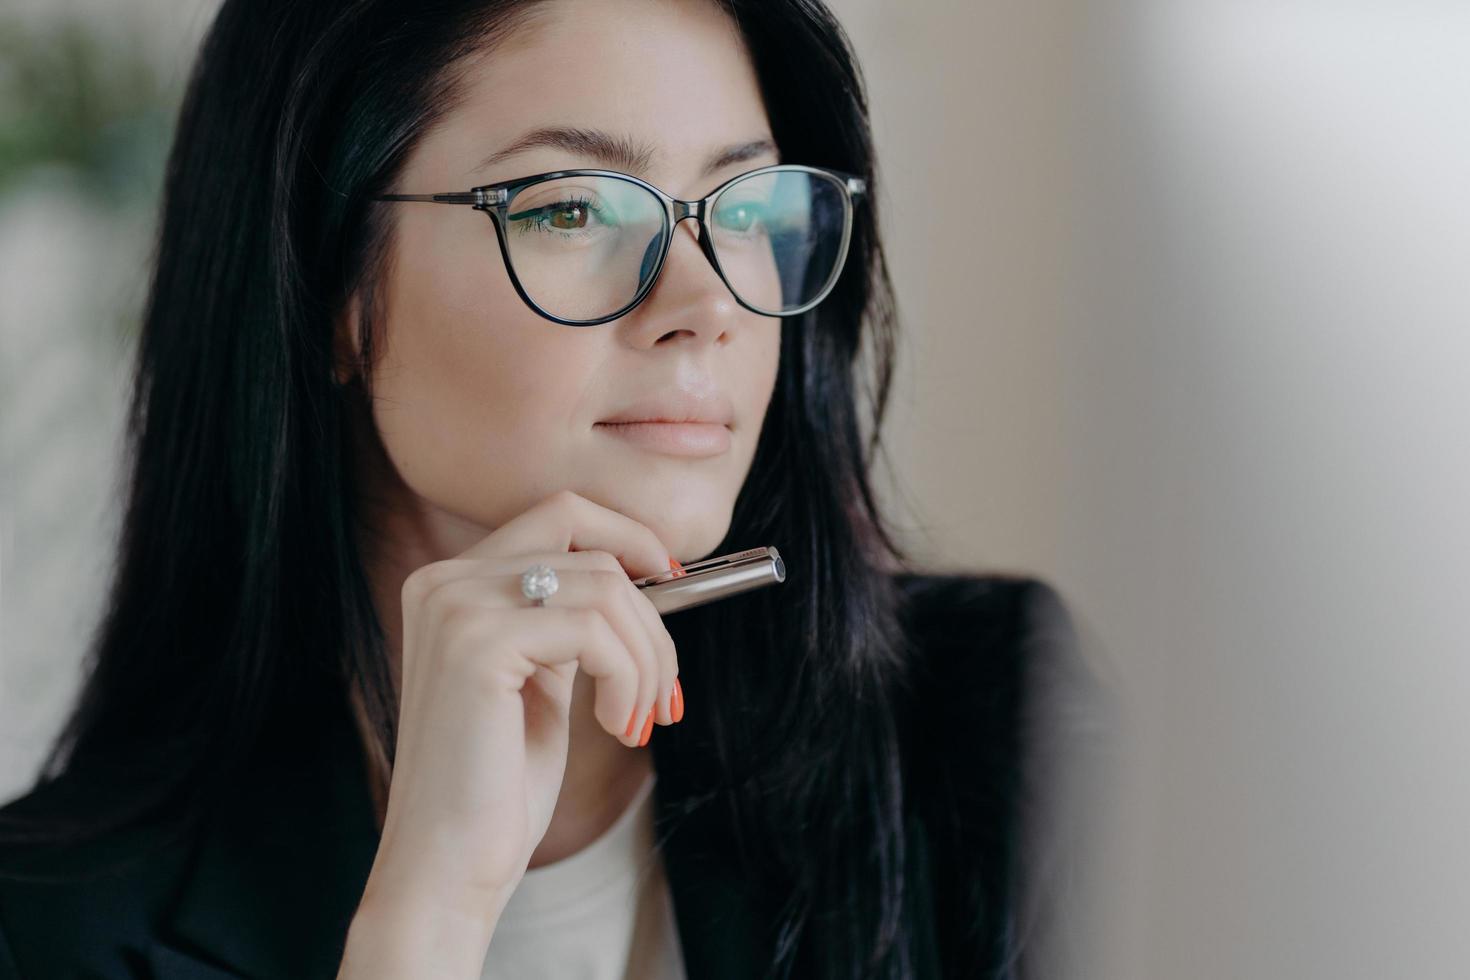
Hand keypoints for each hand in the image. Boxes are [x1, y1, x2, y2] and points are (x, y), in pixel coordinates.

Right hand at [339, 490, 681, 976]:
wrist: (447, 865)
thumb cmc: (497, 784)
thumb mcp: (540, 680)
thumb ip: (569, 622)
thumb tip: (648, 575)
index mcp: (451, 583)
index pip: (561, 515)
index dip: (629, 537)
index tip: (673, 582)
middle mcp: (443, 580)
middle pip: (587, 539)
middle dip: (649, 608)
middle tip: (665, 684)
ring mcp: (455, 606)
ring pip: (605, 585)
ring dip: (646, 658)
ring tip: (639, 718)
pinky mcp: (477, 643)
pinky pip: (595, 629)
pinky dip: (627, 678)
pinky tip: (617, 726)